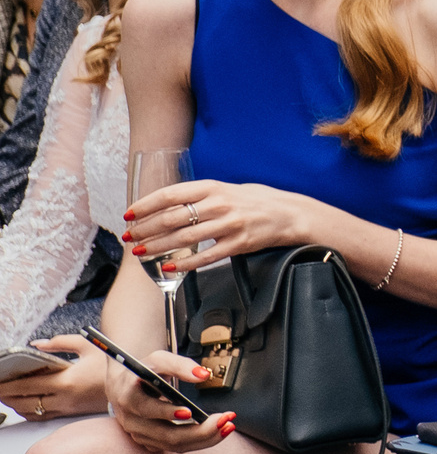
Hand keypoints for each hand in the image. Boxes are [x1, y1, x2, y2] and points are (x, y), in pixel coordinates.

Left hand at [0, 336, 109, 420]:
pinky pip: (43, 416)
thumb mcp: (87, 345)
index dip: (6, 386)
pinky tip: (25, 403)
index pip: (26, 386)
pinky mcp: (71, 413)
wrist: (132, 383)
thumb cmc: (111, 363)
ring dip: (16, 405)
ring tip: (6, 396)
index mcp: (67, 381)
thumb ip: (60, 343)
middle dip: (6, 397)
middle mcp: (65, 399)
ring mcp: (68, 409)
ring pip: (32, 412)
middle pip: (24, 403)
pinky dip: (29, 411)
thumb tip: (37, 345)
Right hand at [104, 345, 234, 452]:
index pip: (146, 409)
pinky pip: (175, 447)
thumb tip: (203, 375)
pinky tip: (217, 433)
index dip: (167, 412)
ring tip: (228, 426)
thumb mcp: (158, 360)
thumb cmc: (141, 370)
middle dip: (198, 431)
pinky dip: (198, 442)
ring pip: (173, 445)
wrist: (122, 385)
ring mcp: (139, 434)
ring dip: (204, 439)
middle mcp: (131, 420)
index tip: (189, 412)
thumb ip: (180, 365)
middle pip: (166, 434)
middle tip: (225, 420)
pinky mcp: (149, 441)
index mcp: (129, 397)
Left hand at [124, 179, 317, 269]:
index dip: (146, 205)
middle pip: (172, 218)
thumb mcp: (227, 189)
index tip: (130, 214)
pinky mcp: (238, 244)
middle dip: (146, 229)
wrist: (290, 213)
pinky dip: (184, 263)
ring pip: (184, 238)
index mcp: (213, 187)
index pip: (170, 195)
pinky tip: (169, 266)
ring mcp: (229, 224)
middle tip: (131, 237)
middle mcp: (219, 204)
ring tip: (141, 252)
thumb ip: (200, 196)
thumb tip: (166, 206)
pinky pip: (205, 256)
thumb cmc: (257, 201)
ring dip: (158, 246)